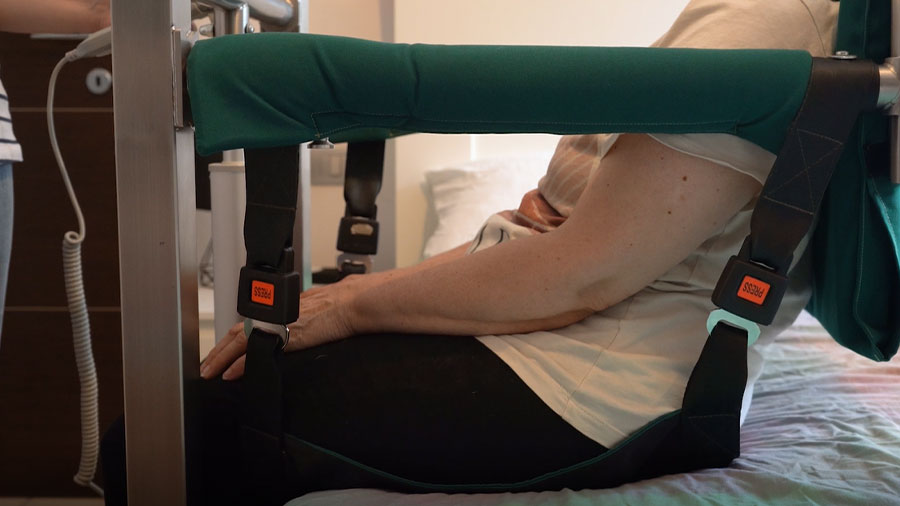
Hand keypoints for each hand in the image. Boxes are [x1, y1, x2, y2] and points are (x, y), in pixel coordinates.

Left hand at [200, 277, 360, 380]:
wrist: (353, 304)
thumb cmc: (343, 304)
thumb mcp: (316, 306)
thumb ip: (304, 313)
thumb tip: (306, 322)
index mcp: (282, 308)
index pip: (250, 323)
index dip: (233, 338)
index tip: (223, 350)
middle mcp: (276, 314)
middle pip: (238, 331)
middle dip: (219, 350)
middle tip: (206, 365)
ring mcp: (277, 325)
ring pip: (239, 341)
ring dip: (222, 357)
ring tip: (211, 370)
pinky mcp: (282, 337)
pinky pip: (254, 353)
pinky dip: (239, 364)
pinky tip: (230, 374)